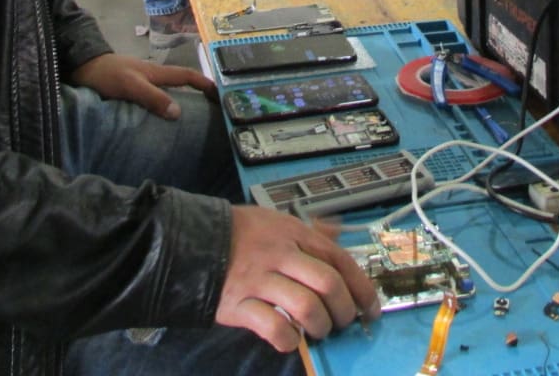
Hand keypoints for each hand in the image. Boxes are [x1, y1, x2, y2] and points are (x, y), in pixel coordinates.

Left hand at [69, 51, 214, 118]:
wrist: (80, 68)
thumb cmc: (107, 75)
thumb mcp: (131, 86)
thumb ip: (153, 97)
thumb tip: (178, 112)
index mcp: (156, 73)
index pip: (187, 76)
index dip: (205, 83)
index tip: (221, 94)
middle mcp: (152, 77)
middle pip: (180, 84)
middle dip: (196, 94)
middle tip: (209, 113)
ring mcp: (141, 83)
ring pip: (166, 93)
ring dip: (179, 102)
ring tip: (188, 122)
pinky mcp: (130, 91)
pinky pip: (152, 100)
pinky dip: (161, 108)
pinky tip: (160, 123)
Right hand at [216, 206, 379, 351]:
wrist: (187, 241)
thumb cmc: (236, 234)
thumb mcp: (273, 221)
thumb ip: (306, 229)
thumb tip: (336, 230)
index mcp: (292, 233)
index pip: (338, 259)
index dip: (361, 286)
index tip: (370, 307)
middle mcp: (278, 254)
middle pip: (328, 284)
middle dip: (344, 310)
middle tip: (343, 322)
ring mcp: (258, 279)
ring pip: (306, 306)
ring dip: (320, 326)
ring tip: (318, 331)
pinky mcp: (238, 304)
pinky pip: (274, 326)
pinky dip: (289, 338)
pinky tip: (290, 338)